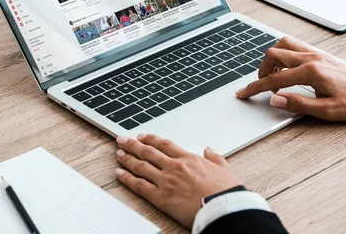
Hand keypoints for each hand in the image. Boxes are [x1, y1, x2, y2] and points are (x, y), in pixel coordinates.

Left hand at [115, 134, 241, 228]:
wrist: (224, 209)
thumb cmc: (227, 192)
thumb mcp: (226, 170)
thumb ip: (215, 158)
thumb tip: (210, 149)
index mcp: (189, 159)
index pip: (164, 145)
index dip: (151, 139)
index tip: (142, 136)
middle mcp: (174, 167)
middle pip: (148, 152)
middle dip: (133, 145)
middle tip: (122, 140)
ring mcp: (166, 181)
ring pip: (141, 166)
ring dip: (127, 158)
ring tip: (118, 153)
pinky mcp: (161, 197)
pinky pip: (139, 185)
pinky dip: (127, 178)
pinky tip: (119, 173)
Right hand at [236, 36, 345, 120]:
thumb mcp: (326, 111)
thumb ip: (298, 104)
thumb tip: (275, 100)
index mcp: (311, 72)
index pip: (274, 80)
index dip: (255, 88)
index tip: (243, 93)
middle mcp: (311, 58)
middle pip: (273, 55)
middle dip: (261, 70)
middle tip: (260, 85)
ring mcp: (316, 54)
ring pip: (283, 45)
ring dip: (272, 58)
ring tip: (272, 75)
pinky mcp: (320, 54)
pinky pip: (294, 46)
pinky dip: (283, 54)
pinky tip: (286, 68)